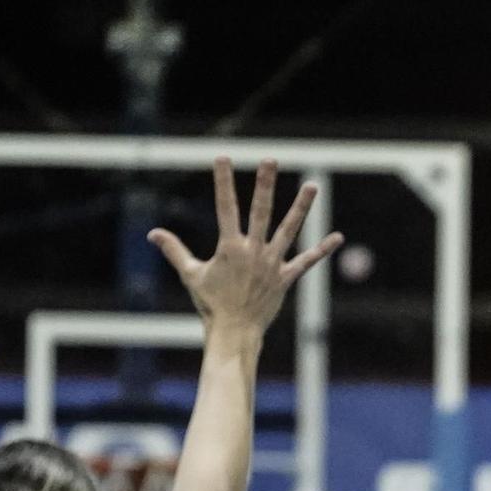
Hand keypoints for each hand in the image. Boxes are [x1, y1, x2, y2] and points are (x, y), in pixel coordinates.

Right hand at [148, 158, 344, 334]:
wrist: (234, 332)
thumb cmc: (210, 304)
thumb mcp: (190, 274)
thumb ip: (174, 250)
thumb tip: (152, 233)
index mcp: (229, 247)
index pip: (225, 207)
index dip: (223, 182)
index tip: (223, 158)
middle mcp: (253, 251)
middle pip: (260, 211)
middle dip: (264, 184)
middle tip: (269, 159)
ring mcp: (272, 264)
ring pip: (289, 229)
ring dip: (301, 207)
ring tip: (312, 185)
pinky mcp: (285, 278)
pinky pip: (307, 262)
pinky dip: (322, 250)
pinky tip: (338, 237)